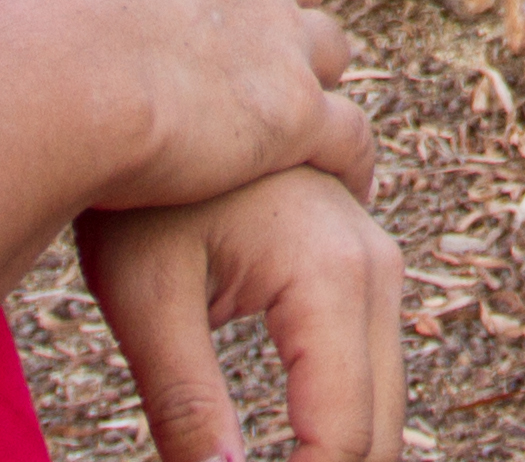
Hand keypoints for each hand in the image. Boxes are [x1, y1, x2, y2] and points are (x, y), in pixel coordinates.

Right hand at [0, 0, 370, 215]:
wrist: (54, 83)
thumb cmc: (5, 32)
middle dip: (281, 6)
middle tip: (251, 53)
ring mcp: (279, 34)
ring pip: (330, 47)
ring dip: (311, 79)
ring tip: (295, 125)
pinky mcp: (296, 112)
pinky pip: (348, 133)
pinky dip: (346, 158)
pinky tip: (339, 183)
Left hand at [81, 169, 401, 461]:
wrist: (166, 99)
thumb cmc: (142, 197)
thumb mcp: (148, 301)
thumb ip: (185, 404)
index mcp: (332, 277)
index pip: (342, 437)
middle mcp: (376, 269)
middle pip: (379, 430)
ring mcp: (378, 264)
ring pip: (382, 404)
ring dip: (332, 457)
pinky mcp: (363, 269)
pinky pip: (369, 370)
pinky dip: (334, 424)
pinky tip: (288, 455)